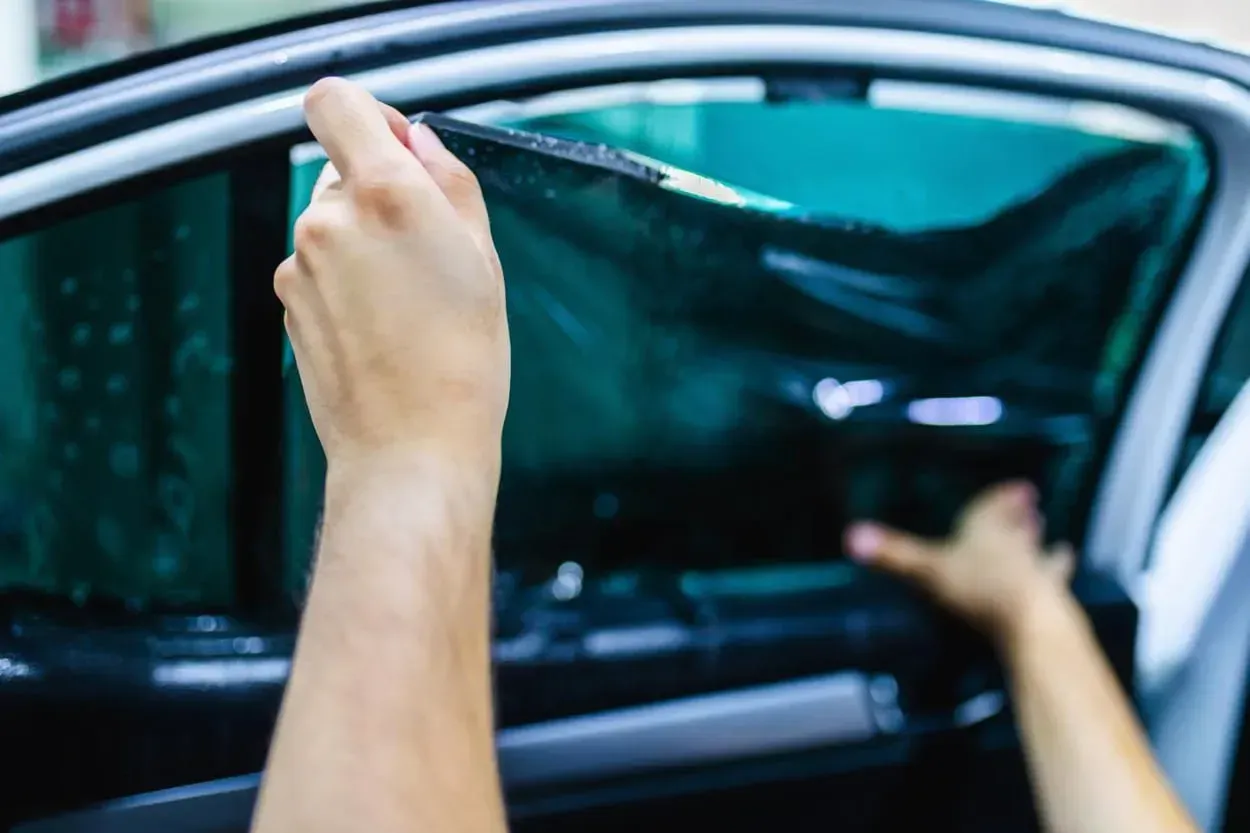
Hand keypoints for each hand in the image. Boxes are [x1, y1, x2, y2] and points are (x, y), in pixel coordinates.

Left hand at [275, 78, 508, 471]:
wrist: (411, 448)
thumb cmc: (463, 361)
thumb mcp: (484, 259)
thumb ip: (449, 182)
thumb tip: (416, 141)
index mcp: (386, 194)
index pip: (334, 100)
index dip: (366, 114)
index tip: (396, 151)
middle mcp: (329, 218)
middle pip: (342, 170)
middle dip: (380, 198)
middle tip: (428, 259)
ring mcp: (299, 262)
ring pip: (332, 224)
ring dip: (364, 245)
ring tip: (407, 306)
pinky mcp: (286, 300)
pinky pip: (318, 267)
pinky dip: (345, 283)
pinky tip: (380, 329)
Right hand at [844, 482, 1074, 643]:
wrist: (1030, 621)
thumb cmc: (978, 587)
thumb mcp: (927, 570)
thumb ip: (893, 554)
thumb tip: (851, 535)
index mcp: (985, 531)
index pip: (992, 509)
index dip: (1001, 499)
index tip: (1020, 488)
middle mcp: (1015, 547)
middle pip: (1019, 529)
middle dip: (1022, 520)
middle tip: (1035, 510)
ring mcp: (1038, 574)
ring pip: (1042, 557)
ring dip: (1047, 552)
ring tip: (1062, 547)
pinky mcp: (1052, 602)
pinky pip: (1054, 587)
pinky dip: (1056, 582)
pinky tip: (1063, 588)